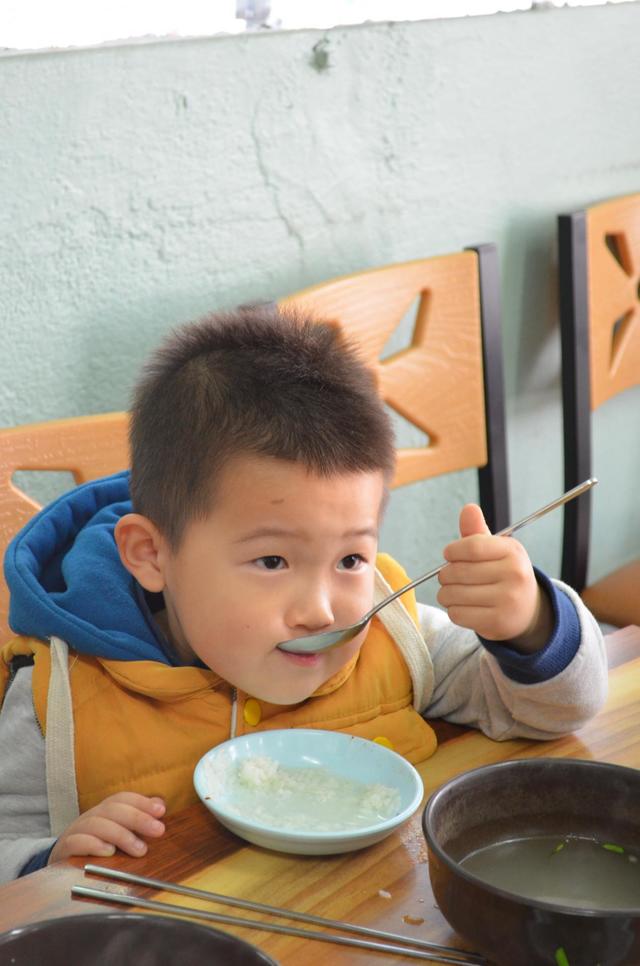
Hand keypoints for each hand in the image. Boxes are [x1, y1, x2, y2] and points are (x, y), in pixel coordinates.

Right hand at [48, 792, 165, 863]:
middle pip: (113, 809)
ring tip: (140, 850)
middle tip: (159, 831)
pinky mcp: (64, 849)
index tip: (161, 811)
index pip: (122, 799)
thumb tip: (160, 806)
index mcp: (104, 811)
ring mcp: (76, 831)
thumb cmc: (96, 846)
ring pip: (97, 824)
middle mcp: (91, 817)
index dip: (142, 802)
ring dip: (121, 835)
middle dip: (138, 818)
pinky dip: (94, 845)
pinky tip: (109, 853)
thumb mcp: (118, 831)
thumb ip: (138, 820)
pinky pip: (76, 842)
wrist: (60, 861)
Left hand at [437, 503, 552, 651]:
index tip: (449, 555)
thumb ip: (477, 533)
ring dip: (446, 594)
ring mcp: (508, 600)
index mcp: (512, 551)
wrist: (528, 610)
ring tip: (454, 592)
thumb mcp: (495, 550)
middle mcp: (514, 575)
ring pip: (453, 594)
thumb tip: (468, 508)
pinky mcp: (498, 622)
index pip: (471, 547)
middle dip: (444, 575)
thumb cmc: (504, 574)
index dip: (452, 551)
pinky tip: (464, 607)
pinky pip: (457, 614)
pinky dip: (454, 610)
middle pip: (457, 572)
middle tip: (448, 577)